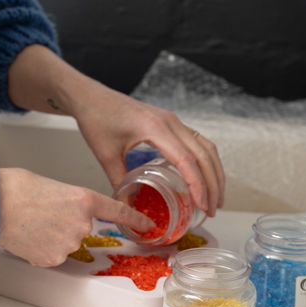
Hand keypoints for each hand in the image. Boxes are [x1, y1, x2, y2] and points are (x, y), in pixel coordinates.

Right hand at [0, 167, 153, 266]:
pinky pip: (52, 255)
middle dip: (65, 223)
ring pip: (66, 243)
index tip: (148, 226)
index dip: (134, 220)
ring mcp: (68, 244)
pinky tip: (28, 236)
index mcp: (83, 199)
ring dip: (52, 236)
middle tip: (42, 213)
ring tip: (31, 223)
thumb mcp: (53, 186)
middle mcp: (81, 223)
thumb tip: (69, 213)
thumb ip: (70, 202)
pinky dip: (41, 248)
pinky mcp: (53, 259)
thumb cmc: (15, 188)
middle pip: (82, 228)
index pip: (117, 212)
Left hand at [7, 46, 224, 217]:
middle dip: (213, 184)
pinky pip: (197, 141)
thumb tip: (128, 210)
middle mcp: (170, 122)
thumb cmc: (96, 119)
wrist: (90, 96)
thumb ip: (119, 183)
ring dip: (215, 172)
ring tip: (215, 198)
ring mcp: (173, 120)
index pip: (186, 160)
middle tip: (212, 210)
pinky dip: (206, 160)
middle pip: (203, 155)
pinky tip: (205, 177)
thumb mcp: (105, 155)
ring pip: (205, 147)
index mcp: (155, 128)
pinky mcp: (170, 122)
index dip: (198, 185)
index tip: (202, 206)